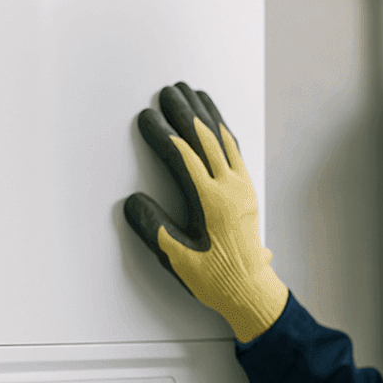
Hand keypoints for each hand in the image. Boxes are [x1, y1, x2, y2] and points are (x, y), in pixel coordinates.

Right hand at [124, 83, 287, 341]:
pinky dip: (224, 132)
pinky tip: (217, 123)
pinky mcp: (247, 192)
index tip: (147, 116)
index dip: (163, 133)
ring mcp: (242, 188)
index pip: (183, 157)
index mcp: (212, 202)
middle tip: (168, 91)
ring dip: (207, 115)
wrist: (251, 291)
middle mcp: (231, 189)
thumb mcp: (179, 259)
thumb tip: (132, 203)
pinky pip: (235, 152)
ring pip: (224, 140)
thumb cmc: (216, 279)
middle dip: (185, 112)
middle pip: (205, 140)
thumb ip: (155, 229)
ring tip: (192, 94)